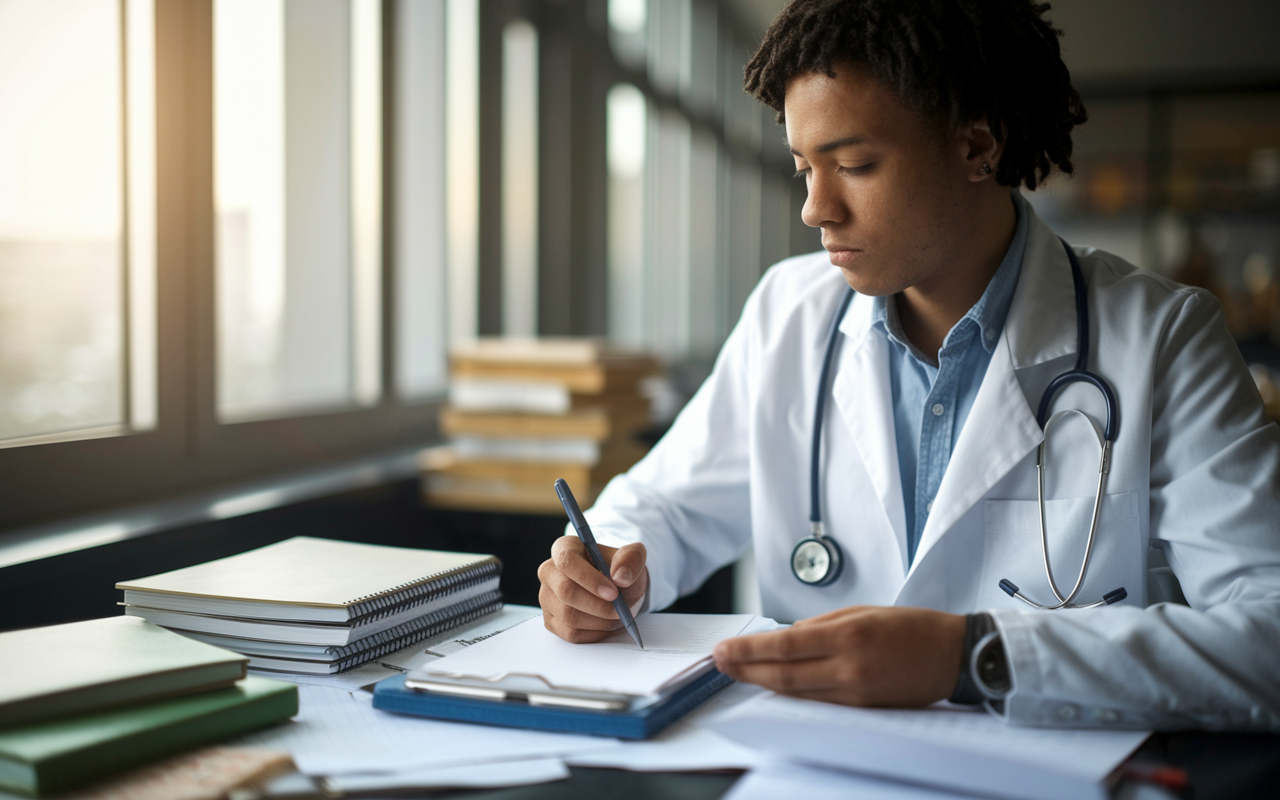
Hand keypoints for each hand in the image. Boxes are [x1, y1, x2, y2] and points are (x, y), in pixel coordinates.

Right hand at [538, 535, 648, 642]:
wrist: (619, 590)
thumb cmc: (620, 570)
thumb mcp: (633, 558)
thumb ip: (631, 560)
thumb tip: (621, 576)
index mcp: (565, 547)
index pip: (567, 561)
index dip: (589, 578)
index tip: (613, 592)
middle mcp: (549, 572)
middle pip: (566, 592)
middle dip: (598, 605)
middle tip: (621, 610)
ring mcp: (547, 597)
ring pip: (568, 616)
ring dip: (599, 621)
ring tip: (618, 615)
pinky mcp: (551, 620)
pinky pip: (570, 633)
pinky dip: (594, 633)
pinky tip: (606, 624)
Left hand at [712, 606, 965, 707]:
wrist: (955, 657)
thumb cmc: (914, 628)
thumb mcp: (863, 611)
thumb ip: (820, 626)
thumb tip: (786, 639)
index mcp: (848, 636)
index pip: (783, 647)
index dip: (746, 651)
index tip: (723, 649)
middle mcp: (848, 668)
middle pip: (781, 676)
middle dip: (743, 669)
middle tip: (719, 662)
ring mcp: (855, 693)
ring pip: (795, 693)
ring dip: (761, 683)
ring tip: (736, 672)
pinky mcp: (862, 708)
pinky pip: (816, 702)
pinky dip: (791, 693)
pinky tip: (773, 684)